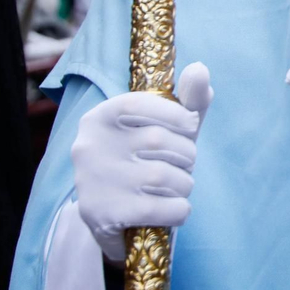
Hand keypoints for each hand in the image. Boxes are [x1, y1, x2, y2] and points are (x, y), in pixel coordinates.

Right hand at [71, 62, 212, 260]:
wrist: (113, 221)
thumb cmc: (145, 163)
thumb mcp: (166, 130)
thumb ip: (187, 102)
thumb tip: (200, 69)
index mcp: (100, 117)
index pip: (141, 103)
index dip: (176, 114)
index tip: (190, 125)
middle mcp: (89, 146)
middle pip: (158, 140)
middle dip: (186, 154)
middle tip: (182, 165)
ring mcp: (93, 181)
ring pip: (164, 176)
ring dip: (184, 184)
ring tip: (175, 187)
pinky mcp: (103, 214)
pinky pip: (163, 208)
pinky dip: (180, 209)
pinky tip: (172, 209)